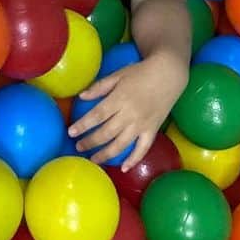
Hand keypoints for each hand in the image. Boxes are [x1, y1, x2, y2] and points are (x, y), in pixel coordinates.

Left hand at [68, 51, 189, 171]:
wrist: (168, 74)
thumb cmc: (140, 72)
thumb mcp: (118, 75)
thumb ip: (99, 87)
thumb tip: (81, 97)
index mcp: (119, 99)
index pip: (97, 115)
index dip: (83, 125)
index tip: (71, 132)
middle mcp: (129, 114)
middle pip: (106, 132)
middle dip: (90, 142)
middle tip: (78, 147)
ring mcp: (142, 125)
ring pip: (121, 144)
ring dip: (106, 154)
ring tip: (93, 160)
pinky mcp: (152, 130)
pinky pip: (143, 149)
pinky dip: (134, 160)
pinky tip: (123, 167)